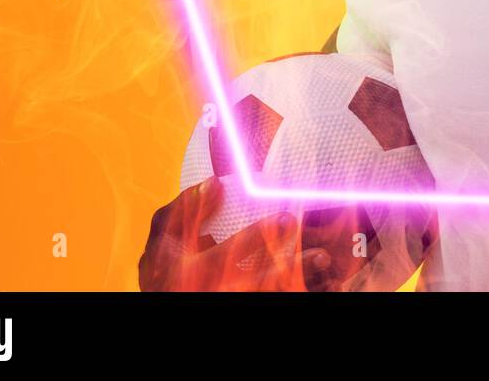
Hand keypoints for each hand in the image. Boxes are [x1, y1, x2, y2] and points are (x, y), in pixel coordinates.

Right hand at [137, 177, 336, 290]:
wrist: (165, 299)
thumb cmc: (165, 264)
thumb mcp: (163, 237)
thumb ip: (184, 207)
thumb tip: (215, 183)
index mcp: (196, 268)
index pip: (231, 252)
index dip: (259, 236)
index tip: (289, 218)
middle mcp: (216, 290)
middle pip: (261, 282)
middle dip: (291, 268)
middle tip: (320, 253)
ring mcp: (231, 300)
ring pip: (271, 294)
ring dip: (300, 285)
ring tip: (324, 268)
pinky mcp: (243, 304)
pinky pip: (274, 300)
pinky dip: (298, 292)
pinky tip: (325, 286)